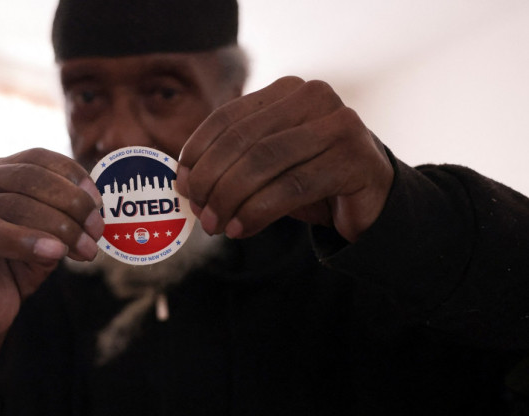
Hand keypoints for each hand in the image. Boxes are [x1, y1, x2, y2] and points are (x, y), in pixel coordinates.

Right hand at [0, 148, 103, 337]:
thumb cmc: (17, 266)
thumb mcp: (48, 232)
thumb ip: (65, 213)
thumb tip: (95, 206)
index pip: (37, 157)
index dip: (72, 175)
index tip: (99, 201)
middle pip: (29, 178)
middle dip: (71, 203)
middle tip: (96, 230)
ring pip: (16, 205)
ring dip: (60, 227)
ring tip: (85, 250)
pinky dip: (30, 241)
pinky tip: (55, 253)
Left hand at [177, 76, 393, 242]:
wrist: (371, 200)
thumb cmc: (310, 180)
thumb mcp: (267, 165)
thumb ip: (232, 162)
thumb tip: (185, 181)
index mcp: (287, 91)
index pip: (228, 117)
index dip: (198, 151)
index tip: (181, 184)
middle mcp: (314, 98)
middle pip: (242, 140)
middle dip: (211, 180)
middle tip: (199, 213)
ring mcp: (339, 125)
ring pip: (264, 162)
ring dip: (230, 199)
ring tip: (216, 225)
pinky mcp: (355, 159)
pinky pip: (291, 187)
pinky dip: (258, 211)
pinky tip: (241, 229)